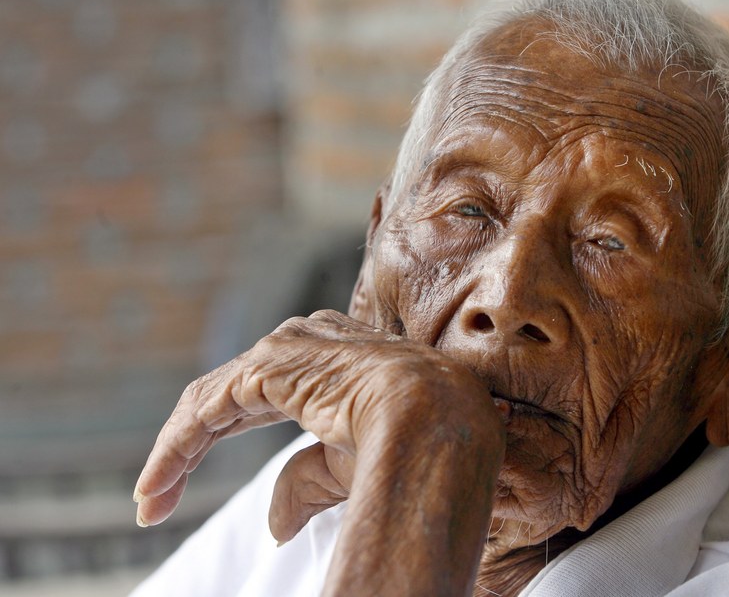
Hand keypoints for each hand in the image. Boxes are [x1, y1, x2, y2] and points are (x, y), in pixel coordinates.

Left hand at [133, 310, 505, 595]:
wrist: (437, 420)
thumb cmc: (410, 442)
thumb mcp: (349, 467)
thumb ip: (304, 482)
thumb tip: (275, 526)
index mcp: (330, 359)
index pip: (257, 396)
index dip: (219, 437)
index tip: (188, 484)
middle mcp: (304, 343)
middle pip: (226, 398)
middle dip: (187, 450)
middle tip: (155, 499)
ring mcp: (284, 348)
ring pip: (210, 402)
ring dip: (174, 455)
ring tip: (150, 502)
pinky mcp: (267, 365)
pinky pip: (207, 410)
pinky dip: (176, 449)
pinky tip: (158, 485)